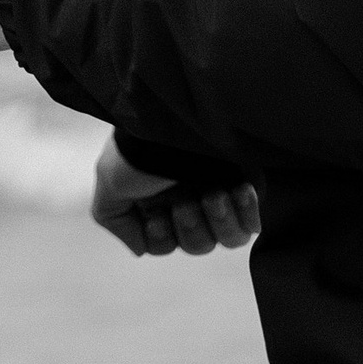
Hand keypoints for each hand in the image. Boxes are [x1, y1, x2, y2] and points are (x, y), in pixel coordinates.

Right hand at [92, 134, 259, 259]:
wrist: (175, 116)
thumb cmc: (143, 147)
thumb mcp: (110, 178)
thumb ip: (113, 217)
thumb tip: (140, 247)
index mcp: (159, 199)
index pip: (166, 243)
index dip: (162, 239)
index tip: (158, 216)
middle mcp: (190, 197)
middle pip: (198, 244)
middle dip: (191, 228)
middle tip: (185, 201)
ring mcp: (220, 193)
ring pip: (228, 239)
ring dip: (218, 221)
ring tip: (214, 193)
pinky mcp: (245, 187)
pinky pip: (252, 222)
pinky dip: (246, 212)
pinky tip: (238, 190)